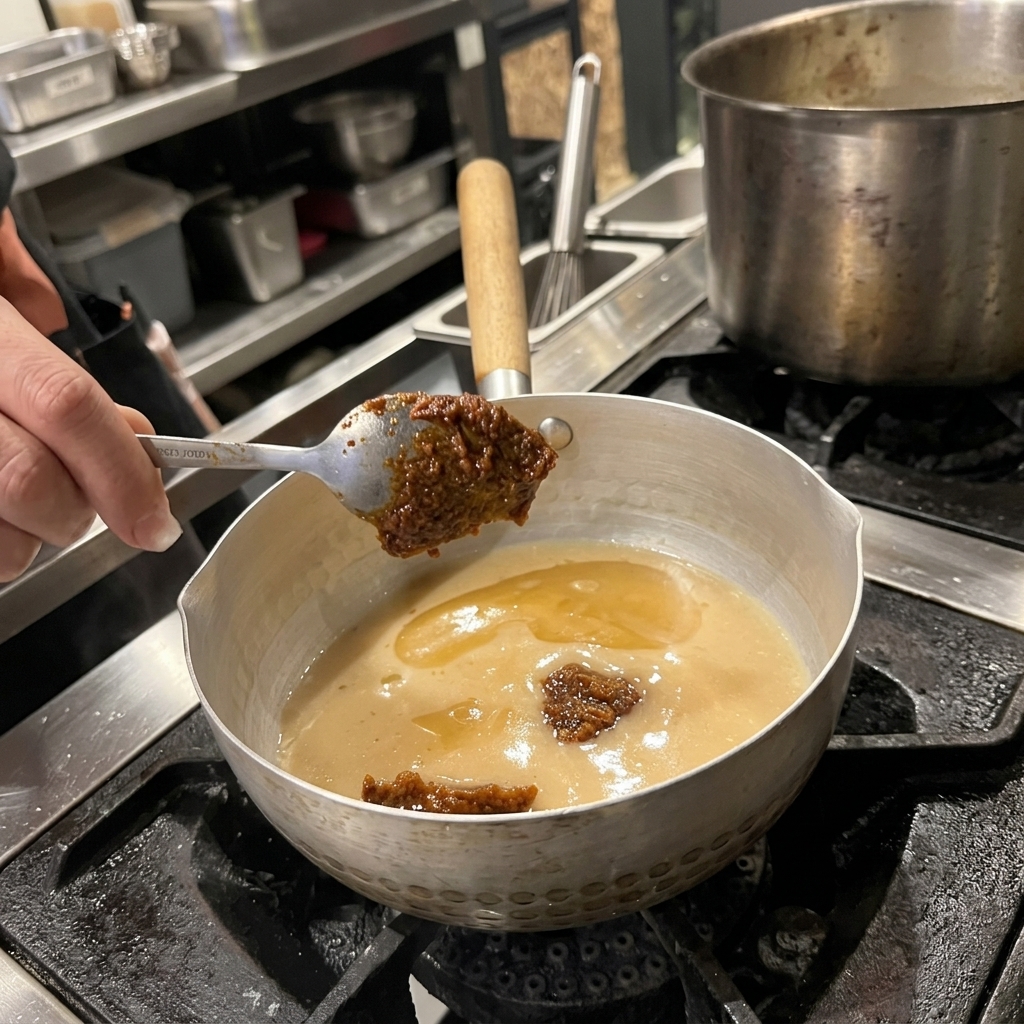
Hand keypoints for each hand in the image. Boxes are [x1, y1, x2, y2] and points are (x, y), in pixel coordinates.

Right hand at [0, 295, 180, 581]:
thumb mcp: (4, 324)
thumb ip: (68, 383)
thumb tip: (138, 440)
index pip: (66, 403)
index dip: (122, 472)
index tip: (154, 522)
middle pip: (30, 482)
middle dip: (74, 511)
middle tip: (74, 502)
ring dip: (25, 541)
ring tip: (15, 505)